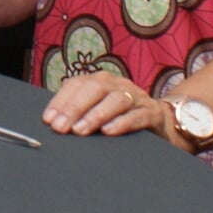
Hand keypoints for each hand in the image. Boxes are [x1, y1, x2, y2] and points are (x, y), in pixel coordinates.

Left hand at [41, 73, 185, 149]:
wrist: (164, 121)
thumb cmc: (123, 117)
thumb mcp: (99, 112)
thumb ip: (79, 113)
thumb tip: (52, 123)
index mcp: (101, 81)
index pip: (77, 84)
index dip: (61, 100)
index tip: (48, 119)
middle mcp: (118, 84)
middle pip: (95, 89)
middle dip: (75, 108)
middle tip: (61, 127)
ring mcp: (137, 97)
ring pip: (116, 100)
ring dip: (96, 115)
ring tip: (81, 130)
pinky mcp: (153, 113)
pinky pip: (138, 115)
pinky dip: (123, 122)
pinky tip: (109, 132)